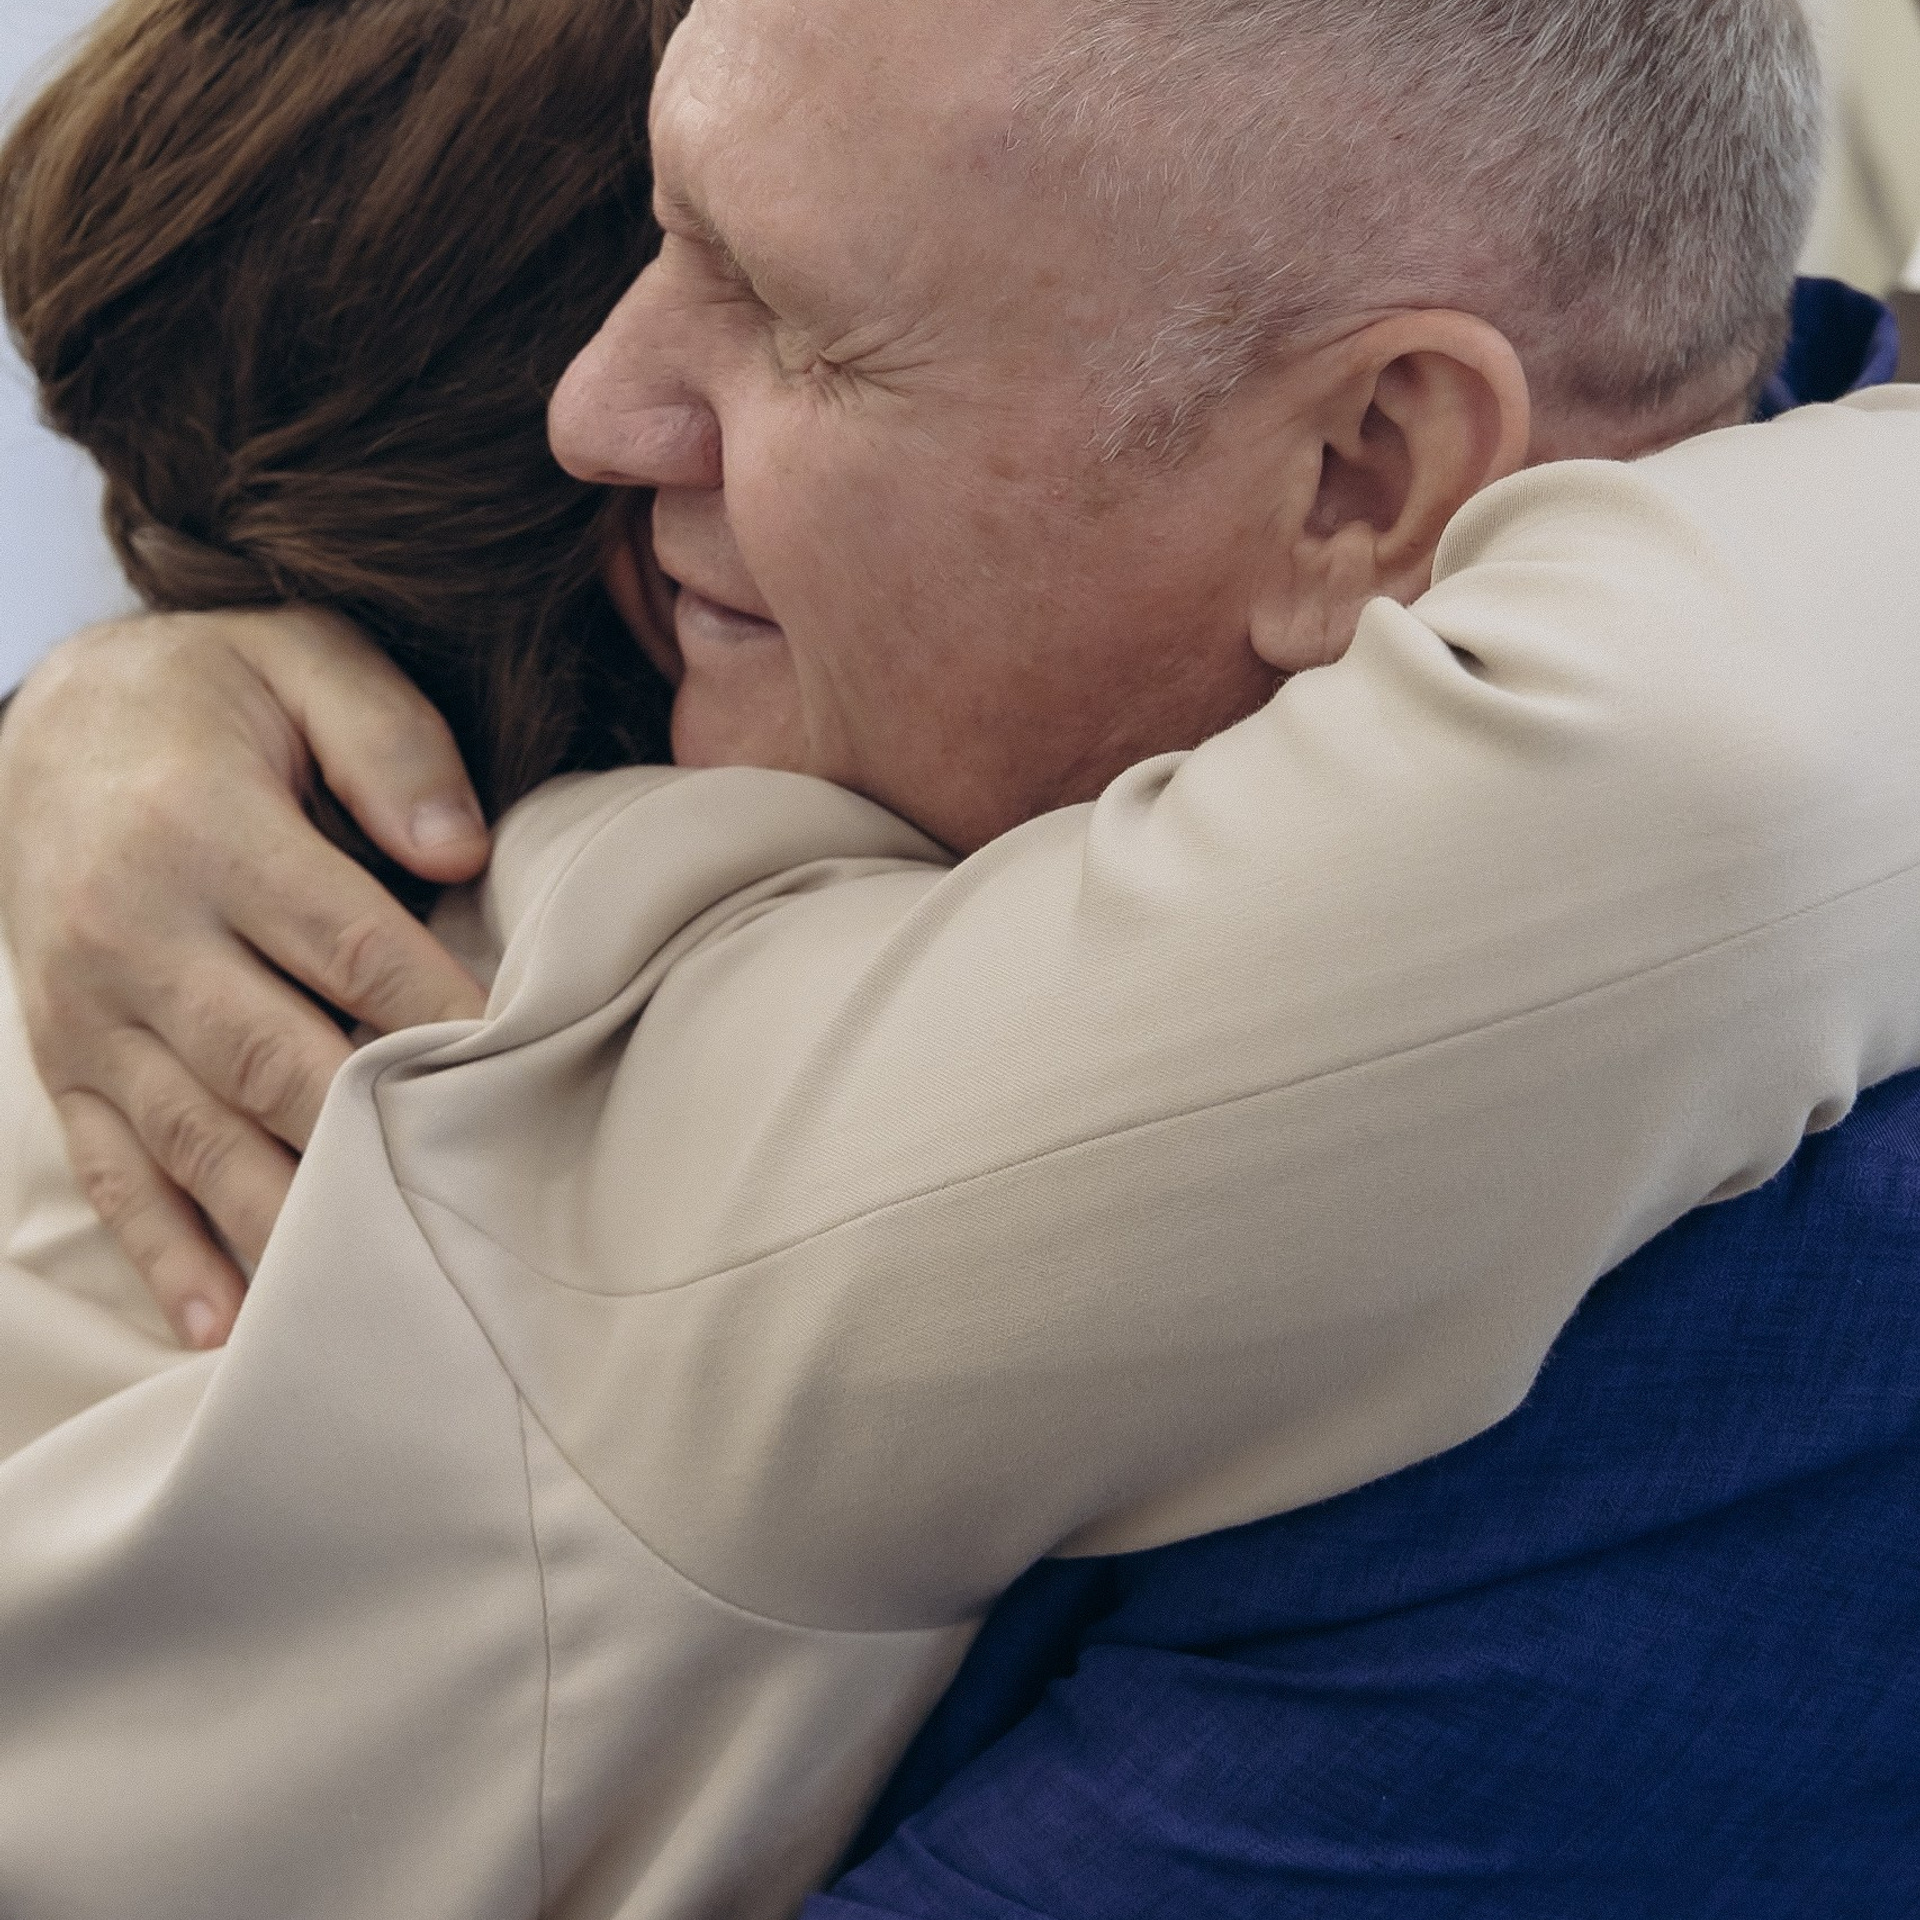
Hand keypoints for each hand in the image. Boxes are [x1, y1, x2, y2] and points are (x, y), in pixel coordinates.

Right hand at [0, 609, 491, 1348]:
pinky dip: (165, 1252)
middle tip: (471, 1204)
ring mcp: (87, 1012)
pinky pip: (110, 1168)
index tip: (520, 1065)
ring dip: (280, 1223)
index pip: (347, 943)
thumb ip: (389, 739)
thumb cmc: (208, 694)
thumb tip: (460, 850)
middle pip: (273, 1059)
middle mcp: (131, 932)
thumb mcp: (300, 657)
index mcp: (199, 828)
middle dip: (373, 1135)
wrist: (47, 723)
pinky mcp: (63, 1061)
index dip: (439, 1009)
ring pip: (196, 1137)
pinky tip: (224, 1325)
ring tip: (362, 1301)